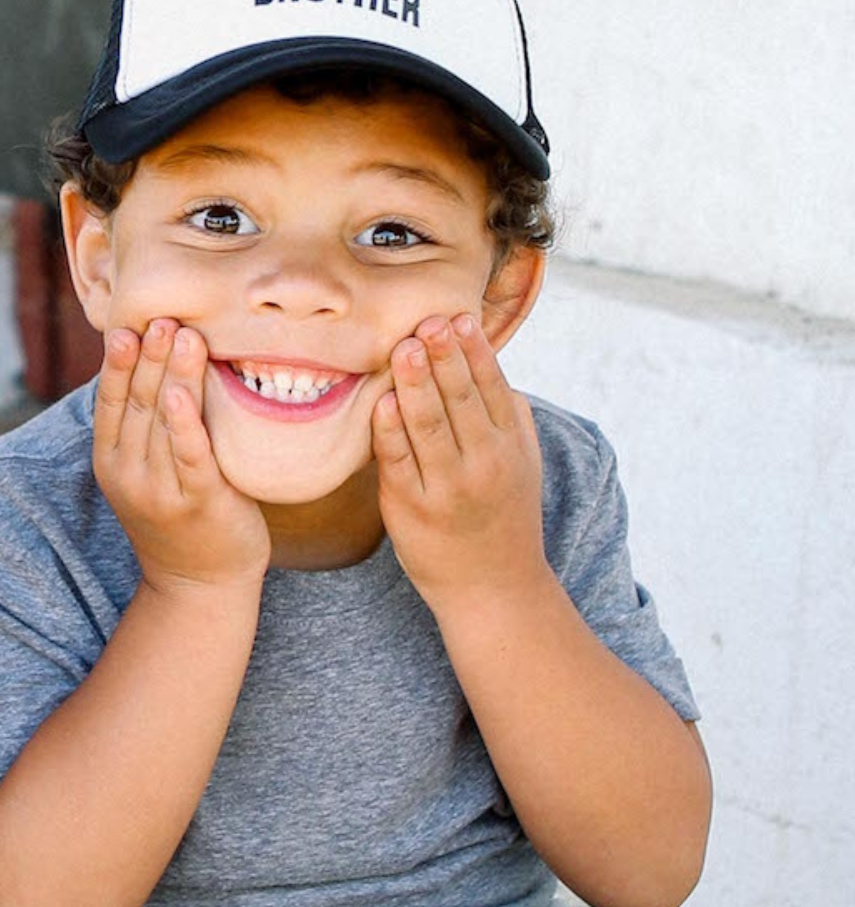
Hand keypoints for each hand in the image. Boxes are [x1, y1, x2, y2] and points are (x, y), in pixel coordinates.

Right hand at [93, 320, 269, 590]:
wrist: (200, 585)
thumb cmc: (180, 517)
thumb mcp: (148, 472)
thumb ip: (145, 428)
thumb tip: (151, 366)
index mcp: (111, 462)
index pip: (110, 403)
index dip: (118, 363)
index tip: (129, 324)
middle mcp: (128, 474)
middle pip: (137, 404)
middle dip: (148, 357)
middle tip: (163, 316)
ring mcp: (160, 490)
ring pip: (162, 422)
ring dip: (171, 373)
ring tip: (182, 333)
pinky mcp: (198, 502)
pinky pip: (189, 455)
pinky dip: (183, 423)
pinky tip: (179, 393)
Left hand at [373, 313, 546, 608]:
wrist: (492, 587)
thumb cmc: (501, 516)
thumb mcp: (522, 464)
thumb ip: (510, 418)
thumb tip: (491, 364)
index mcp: (511, 447)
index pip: (492, 389)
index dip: (475, 353)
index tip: (460, 319)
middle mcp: (483, 465)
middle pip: (461, 401)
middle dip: (444, 358)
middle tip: (429, 321)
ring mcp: (446, 488)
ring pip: (429, 426)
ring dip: (415, 384)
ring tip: (404, 347)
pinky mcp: (411, 509)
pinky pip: (399, 463)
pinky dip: (390, 432)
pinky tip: (383, 403)